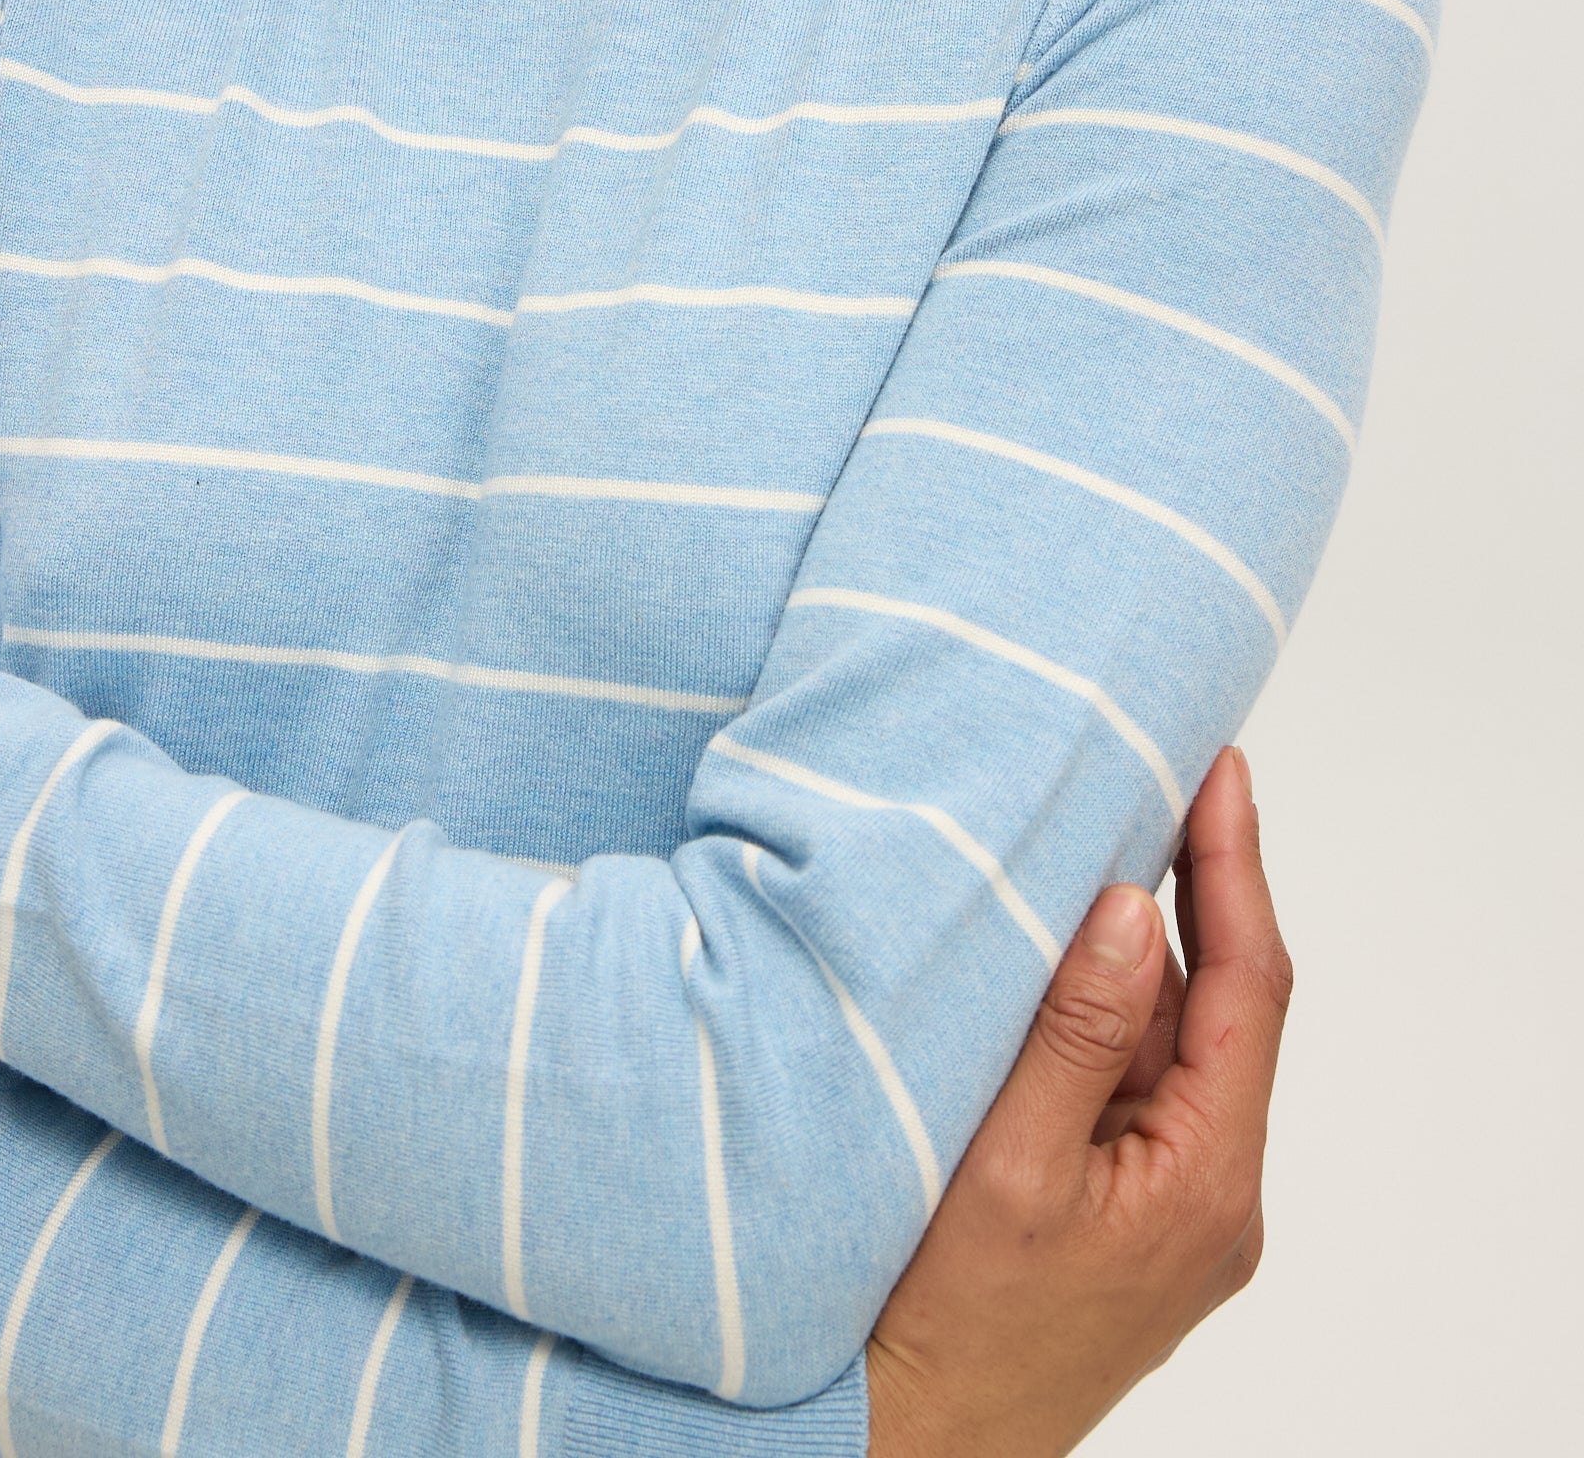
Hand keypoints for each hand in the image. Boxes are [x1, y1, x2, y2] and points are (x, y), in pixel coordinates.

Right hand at [866, 747, 1288, 1455]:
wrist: (907, 1448)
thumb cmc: (943, 1331)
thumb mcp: (1004, 1165)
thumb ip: (1073, 1031)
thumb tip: (1130, 909)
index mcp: (1205, 1181)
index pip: (1251, 987)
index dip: (1236, 865)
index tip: (1223, 769)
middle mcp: (1211, 1197)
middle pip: (1220, 1008)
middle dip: (1192, 888)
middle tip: (1159, 771)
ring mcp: (1173, 1213)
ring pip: (1169, 1044)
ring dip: (1135, 952)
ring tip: (1089, 843)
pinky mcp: (1129, 1218)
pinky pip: (1131, 1087)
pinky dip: (1102, 1016)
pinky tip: (1051, 961)